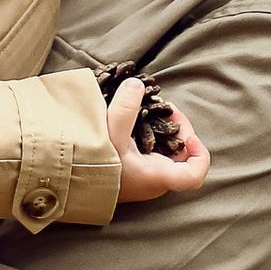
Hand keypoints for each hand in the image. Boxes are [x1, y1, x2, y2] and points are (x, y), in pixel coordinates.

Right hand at [105, 78, 210, 204]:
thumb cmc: (94, 169)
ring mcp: (144, 177)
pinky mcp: (133, 172)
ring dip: (164, 132)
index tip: (187, 135)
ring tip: (153, 111)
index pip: (195, 175)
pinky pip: (153, 153)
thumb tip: (137, 85)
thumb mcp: (109, 136)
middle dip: (178, 131)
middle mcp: (155, 180)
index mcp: (157, 177)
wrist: (70, 185)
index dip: (200, 153)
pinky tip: (139, 122)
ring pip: (168, 154)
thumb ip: (125, 109)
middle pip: (183, 157)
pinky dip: (152, 136)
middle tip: (165, 110)